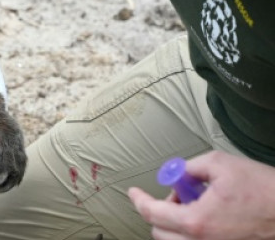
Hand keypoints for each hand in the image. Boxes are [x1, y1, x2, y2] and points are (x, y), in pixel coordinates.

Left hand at [129, 151, 274, 239]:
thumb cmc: (265, 192)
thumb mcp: (220, 164)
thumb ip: (189, 167)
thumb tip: (176, 173)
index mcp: (196, 222)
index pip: (152, 213)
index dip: (138, 199)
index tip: (134, 192)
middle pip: (159, 232)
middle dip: (159, 210)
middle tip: (177, 193)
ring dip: (174, 223)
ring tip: (195, 203)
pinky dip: (190, 230)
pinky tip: (206, 215)